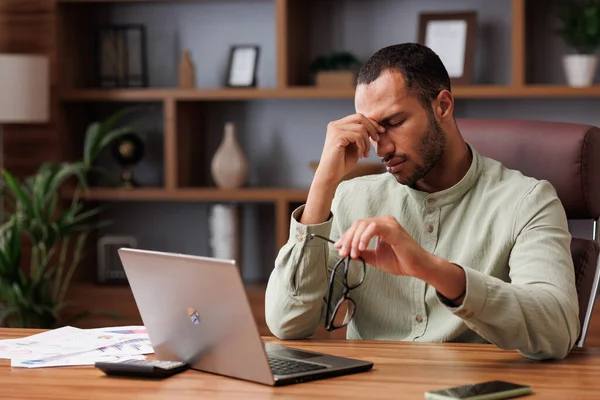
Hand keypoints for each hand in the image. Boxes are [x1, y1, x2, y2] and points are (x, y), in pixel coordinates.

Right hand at [314, 114, 383, 184]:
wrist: (331, 175)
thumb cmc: (342, 162)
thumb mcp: (355, 145)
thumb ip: (361, 134)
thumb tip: (375, 126)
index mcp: (338, 125)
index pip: (358, 117)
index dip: (371, 123)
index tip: (381, 131)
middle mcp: (335, 125)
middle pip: (360, 118)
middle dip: (372, 128)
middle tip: (377, 140)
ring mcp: (335, 130)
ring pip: (361, 129)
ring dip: (367, 143)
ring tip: (365, 154)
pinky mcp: (337, 137)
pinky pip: (357, 137)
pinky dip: (362, 147)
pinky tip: (360, 156)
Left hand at [334, 216, 466, 302]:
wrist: (418, 267)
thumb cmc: (400, 261)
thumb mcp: (375, 257)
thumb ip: (362, 253)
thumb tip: (347, 251)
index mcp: (380, 226)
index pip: (358, 227)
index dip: (346, 237)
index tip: (338, 248)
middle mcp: (384, 221)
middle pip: (358, 224)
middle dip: (347, 239)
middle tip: (343, 253)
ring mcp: (389, 224)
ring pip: (363, 225)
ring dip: (354, 240)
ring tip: (353, 254)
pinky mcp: (393, 229)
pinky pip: (373, 228)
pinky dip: (364, 238)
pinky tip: (362, 248)